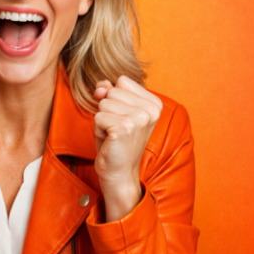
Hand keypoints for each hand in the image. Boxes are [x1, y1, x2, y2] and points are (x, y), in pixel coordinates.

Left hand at [93, 75, 161, 220]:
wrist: (119, 173)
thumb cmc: (116, 142)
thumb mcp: (115, 111)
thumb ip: (109, 92)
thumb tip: (102, 86)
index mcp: (154, 103)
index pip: (122, 81)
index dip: (115, 99)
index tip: (123, 119)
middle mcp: (150, 109)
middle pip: (112, 90)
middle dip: (108, 110)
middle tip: (117, 130)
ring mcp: (140, 118)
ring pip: (103, 102)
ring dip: (103, 120)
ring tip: (114, 135)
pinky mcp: (125, 127)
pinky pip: (98, 116)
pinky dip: (98, 129)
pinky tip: (110, 141)